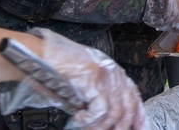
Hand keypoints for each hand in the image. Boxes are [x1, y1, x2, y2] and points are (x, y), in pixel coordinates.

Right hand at [0, 28, 144, 129]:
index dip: (137, 114)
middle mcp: (113, 72)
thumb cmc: (56, 67)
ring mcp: (105, 76)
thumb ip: (96, 94)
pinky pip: (101, 111)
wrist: (39, 55)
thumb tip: (103, 118)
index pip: (133, 94)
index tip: (138, 127)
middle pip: (128, 106)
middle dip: (120, 126)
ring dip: (99, 126)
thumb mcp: (83, 81)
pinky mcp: (94, 81)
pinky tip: (79, 117)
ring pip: (114, 113)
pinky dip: (90, 120)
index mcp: (113, 70)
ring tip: (85, 126)